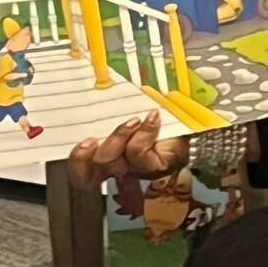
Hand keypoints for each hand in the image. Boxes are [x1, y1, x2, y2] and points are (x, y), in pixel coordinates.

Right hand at [68, 111, 189, 194]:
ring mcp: (135, 169)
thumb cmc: (155, 116)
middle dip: (85, 157)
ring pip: (113, 161)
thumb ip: (107, 110)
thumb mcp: (126, 110)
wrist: (191, 124)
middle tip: (91, 139)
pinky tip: (151, 118)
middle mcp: (117, 166)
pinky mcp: (153, 166)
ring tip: (132, 120)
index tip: (82, 141)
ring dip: (118, 136)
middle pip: (88, 175)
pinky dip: (144, 132)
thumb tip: (93, 91)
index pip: (81, 172)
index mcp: (105, 154)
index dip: (76, 162)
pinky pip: (138, 153)